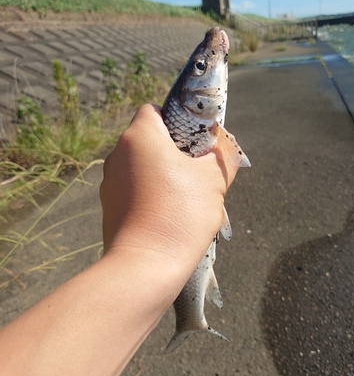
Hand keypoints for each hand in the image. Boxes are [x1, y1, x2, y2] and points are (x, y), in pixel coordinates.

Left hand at [100, 104, 237, 278]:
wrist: (146, 265)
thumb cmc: (181, 214)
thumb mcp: (214, 179)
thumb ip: (222, 154)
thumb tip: (222, 147)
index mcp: (139, 137)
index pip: (153, 111)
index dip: (176, 121)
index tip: (194, 143)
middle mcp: (117, 155)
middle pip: (148, 141)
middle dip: (172, 152)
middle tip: (196, 174)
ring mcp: (109, 183)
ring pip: (141, 168)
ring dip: (162, 176)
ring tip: (184, 200)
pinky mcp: (109, 207)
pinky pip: (134, 191)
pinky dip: (149, 196)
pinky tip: (167, 217)